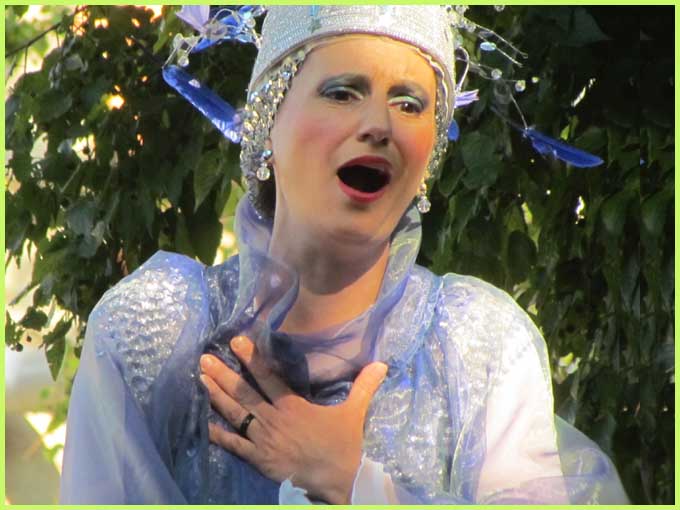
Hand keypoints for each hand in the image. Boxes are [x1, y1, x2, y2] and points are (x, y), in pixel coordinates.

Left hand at [199, 335, 387, 503]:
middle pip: (243, 393)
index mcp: (293, 406)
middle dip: (223, 374)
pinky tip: (205, 425)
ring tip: (200, 379)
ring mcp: (263, 440)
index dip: (251, 358)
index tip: (235, 341)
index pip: (268, 376)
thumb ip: (364, 386)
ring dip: (217, 396)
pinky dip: (220, 436)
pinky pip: (236, 446)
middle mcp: (273, 419)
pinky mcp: (260, 459)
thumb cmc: (344, 445)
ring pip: (235, 415)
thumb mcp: (355, 412)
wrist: (339, 480)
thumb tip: (382, 364)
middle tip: (203, 358)